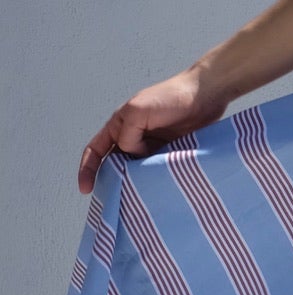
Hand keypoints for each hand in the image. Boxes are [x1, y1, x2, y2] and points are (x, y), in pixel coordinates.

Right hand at [77, 67, 229, 195]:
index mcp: (120, 126)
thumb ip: (127, 134)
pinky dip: (156, 182)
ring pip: (137, 172)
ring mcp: (153, 148)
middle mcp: (134, 138)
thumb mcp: (138, 110)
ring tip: (137, 199)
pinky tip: (158, 191)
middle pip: (115, 165)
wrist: (206, 94)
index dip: (87, 170)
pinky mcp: (170, 154)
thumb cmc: (171, 96)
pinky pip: (158, 172)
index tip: (85, 190)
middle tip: (115, 200)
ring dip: (136, 184)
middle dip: (112, 182)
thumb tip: (130, 154)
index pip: (96, 150)